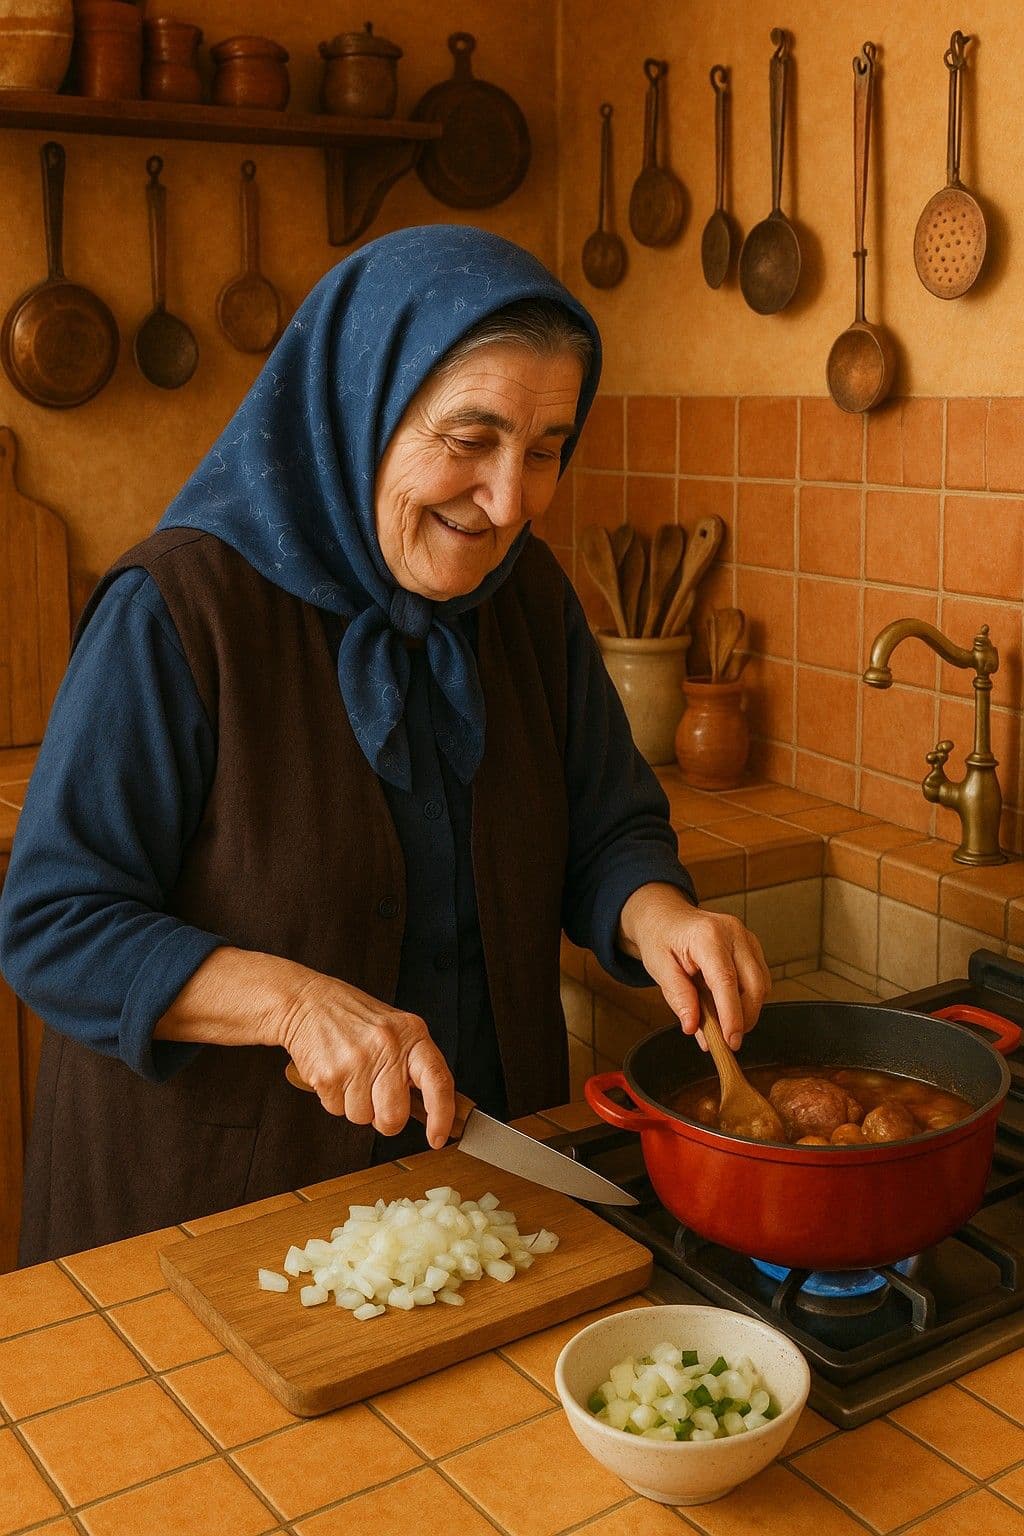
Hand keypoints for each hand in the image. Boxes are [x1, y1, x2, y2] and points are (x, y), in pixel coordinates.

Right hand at [278, 973, 454, 1146]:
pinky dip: (335, 1099)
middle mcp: (387, 1047)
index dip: (441, 1116)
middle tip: (376, 1097)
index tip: (437, 1137)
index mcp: (411, 1034)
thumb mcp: (395, 1028)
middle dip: (385, 1119)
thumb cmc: (353, 1017)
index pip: (438, 1081)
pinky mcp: (329, 1076)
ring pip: (363, 1118)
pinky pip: (337, 1111)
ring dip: (356, 1105)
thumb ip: (412, 1062)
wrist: (307, 1001)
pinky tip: (336, 1073)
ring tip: (351, 1074)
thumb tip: (430, 1107)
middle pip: (394, 1116)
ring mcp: (357, 1062)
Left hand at [618, 884, 770, 1049]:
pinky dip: (749, 998)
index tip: (731, 1041)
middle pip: (753, 985)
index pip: (726, 980)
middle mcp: (732, 933)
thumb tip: (693, 1027)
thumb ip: (678, 997)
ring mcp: (746, 938)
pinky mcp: (752, 946)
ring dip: (748, 1010)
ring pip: (761, 984)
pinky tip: (729, 1004)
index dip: (732, 1015)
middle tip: (728, 1041)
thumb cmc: (661, 939)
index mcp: (706, 936)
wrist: (667, 917)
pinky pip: (760, 979)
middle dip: (745, 1019)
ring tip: (723, 1020)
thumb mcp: (659, 968)